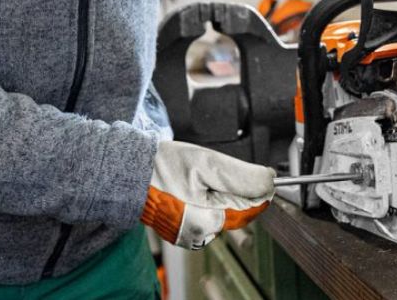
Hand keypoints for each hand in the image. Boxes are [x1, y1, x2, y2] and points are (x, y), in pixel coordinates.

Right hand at [140, 141, 273, 249]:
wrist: (128, 172)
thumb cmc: (160, 167)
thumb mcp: (206, 162)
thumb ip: (241, 175)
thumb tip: (269, 181)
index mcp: (207, 222)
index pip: (252, 208)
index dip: (259, 187)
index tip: (260, 172)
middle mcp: (200, 235)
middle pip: (237, 209)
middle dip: (233, 187)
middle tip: (212, 170)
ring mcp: (191, 234)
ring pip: (223, 209)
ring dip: (219, 191)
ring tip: (196, 177)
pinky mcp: (184, 229)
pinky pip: (207, 212)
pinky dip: (206, 197)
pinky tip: (191, 186)